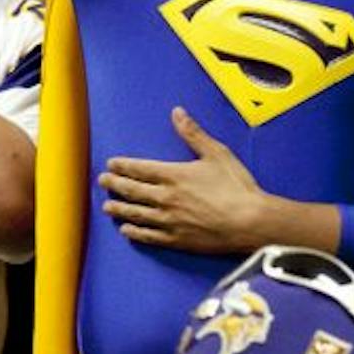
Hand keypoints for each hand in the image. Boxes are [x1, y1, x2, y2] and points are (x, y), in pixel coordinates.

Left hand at [98, 107, 265, 252]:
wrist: (250, 222)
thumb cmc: (237, 188)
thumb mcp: (216, 153)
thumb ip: (193, 134)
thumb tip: (178, 113)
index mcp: (174, 175)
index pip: (139, 168)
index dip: (123, 166)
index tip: (111, 164)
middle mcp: (166, 198)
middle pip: (132, 190)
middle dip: (115, 185)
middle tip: (102, 182)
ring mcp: (169, 221)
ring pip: (136, 214)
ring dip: (119, 209)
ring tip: (107, 207)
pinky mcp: (177, 240)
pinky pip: (149, 236)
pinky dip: (135, 233)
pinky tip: (127, 231)